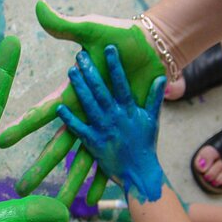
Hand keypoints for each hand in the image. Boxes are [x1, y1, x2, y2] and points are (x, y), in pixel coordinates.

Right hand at [0, 1, 165, 206]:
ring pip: (83, 162)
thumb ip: (65, 25)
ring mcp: (101, 128)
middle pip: (58, 148)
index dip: (21, 129)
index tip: (1, 142)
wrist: (151, 50)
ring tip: (61, 207)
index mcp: (73, 96)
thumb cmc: (120, 38)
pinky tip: (96, 201)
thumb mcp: (91, 30)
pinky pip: (112, 159)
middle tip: (21, 190)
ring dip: (71, 184)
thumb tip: (38, 7)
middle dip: (40, 169)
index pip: (41, 115)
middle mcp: (83, 117)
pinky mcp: (120, 132)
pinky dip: (105, 179)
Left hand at [56, 46, 166, 202]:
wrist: (140, 173)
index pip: (121, 83)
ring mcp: (103, 129)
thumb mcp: (152, 120)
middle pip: (101, 91)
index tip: (109, 48)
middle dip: (91, 72)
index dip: (115, 65)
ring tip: (72, 71)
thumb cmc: (146, 145)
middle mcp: (115, 117)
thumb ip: (154, 99)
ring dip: (80, 88)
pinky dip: (69, 119)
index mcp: (130, 110)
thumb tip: (161, 77)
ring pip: (89, 105)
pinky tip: (59, 107)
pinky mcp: (93, 143)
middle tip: (81, 55)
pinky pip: (78, 129)